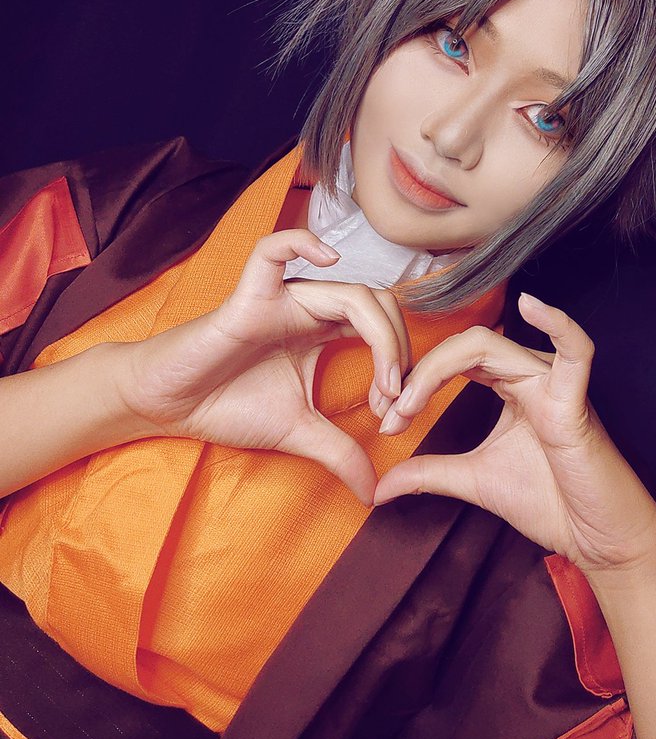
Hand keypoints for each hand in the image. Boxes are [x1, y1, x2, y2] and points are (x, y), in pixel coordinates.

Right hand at [117, 230, 411, 504]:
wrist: (169, 405)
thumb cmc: (228, 404)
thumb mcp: (297, 433)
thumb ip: (338, 454)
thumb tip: (374, 494)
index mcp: (324, 330)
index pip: (385, 327)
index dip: (402, 366)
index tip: (394, 417)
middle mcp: (310, 307)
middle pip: (379, 305)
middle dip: (400, 351)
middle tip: (395, 400)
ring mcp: (281, 298)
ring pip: (349, 291)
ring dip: (382, 336)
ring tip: (384, 384)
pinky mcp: (248, 297)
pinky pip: (273, 252)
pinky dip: (302, 244)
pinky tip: (328, 259)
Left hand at [373, 292, 655, 574]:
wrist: (595, 540)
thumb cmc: (550, 502)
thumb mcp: (473, 481)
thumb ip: (429, 474)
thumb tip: (379, 487)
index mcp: (510, 385)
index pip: (454, 359)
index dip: (415, 380)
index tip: (388, 422)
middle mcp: (531, 375)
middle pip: (464, 347)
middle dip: (418, 375)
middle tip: (390, 415)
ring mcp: (554, 384)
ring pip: (491, 345)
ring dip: (439, 369)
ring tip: (408, 401)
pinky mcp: (576, 402)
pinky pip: (575, 351)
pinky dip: (558, 323)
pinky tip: (532, 304)